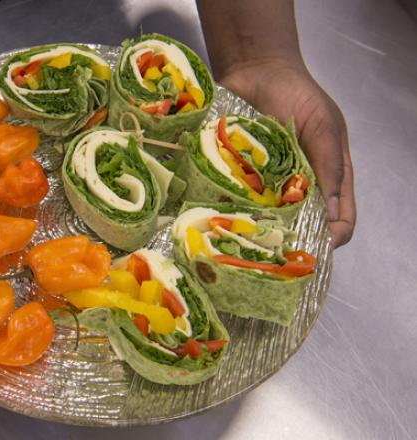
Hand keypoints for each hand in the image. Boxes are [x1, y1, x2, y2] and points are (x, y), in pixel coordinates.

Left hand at [219, 59, 355, 247]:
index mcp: (329, 174)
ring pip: (267, 218)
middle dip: (290, 240)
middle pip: (300, 226)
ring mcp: (267, 182)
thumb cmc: (295, 92)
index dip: (331, 237)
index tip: (313, 247)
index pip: (340, 219)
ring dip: (259, 227)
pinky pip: (236, 198)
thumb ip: (330, 163)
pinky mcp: (239, 174)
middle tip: (274, 249)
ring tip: (247, 235)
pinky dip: (233, 207)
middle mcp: (298, 184)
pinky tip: (224, 213)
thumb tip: (333, 212)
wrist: (253, 68)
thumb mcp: (322, 124)